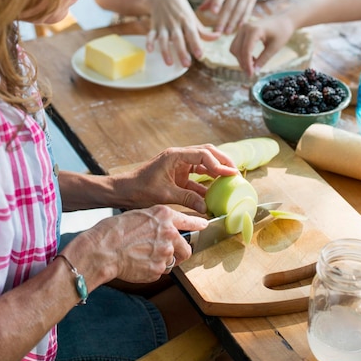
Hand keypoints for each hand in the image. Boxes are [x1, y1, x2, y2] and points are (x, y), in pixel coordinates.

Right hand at [87, 206, 207, 282]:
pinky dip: (152, 270)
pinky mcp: (158, 270)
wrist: (103, 249)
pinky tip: (138, 264)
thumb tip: (162, 228)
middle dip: (180, 252)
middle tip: (166, 253)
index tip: (205, 225)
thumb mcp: (138, 215)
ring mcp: (165, 253)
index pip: (189, 220)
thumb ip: (155, 221)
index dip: (198, 224)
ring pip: (172, 261)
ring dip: (162, 261)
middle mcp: (169, 233)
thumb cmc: (114, 230)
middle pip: (186, 248)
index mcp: (164, 215)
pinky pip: (160, 271)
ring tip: (143, 256)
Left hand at [114, 144, 238, 213]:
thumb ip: (187, 199)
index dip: (217, 163)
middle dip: (222, 161)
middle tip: (235, 172)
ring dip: (216, 170)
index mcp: (175, 156)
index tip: (228, 174)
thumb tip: (206, 208)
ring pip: (203, 163)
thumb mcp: (165, 195)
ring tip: (231, 178)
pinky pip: (196, 177)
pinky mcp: (178, 175)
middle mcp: (179, 157)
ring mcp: (179, 165)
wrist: (124, 190)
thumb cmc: (140, 189)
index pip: (202, 154)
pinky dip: (206, 184)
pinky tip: (215, 194)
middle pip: (206, 153)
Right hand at [145, 0, 219, 66]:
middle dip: (182, 52)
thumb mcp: (192, 17)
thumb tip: (218, 37)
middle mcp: (175, 23)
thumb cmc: (181, 9)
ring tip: (169, 63)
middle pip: (178, 39)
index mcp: (187, 21)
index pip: (192, 34)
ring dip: (165, 51)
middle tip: (186, 65)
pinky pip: (150, 35)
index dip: (196, 44)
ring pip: (163, 39)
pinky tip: (149, 50)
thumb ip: (203, 31)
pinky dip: (149, 42)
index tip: (200, 55)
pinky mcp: (154, 26)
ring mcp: (163, 25)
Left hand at [198, 0, 261, 33]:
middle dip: (224, 19)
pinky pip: (247, 11)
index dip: (217, 1)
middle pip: (230, 5)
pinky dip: (243, 20)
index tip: (213, 12)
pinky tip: (238, 28)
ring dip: (233, 22)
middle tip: (217, 30)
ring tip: (226, 33)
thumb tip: (200, 9)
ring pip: (239, 10)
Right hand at [230, 14, 295, 75]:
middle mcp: (245, 27)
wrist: (283, 20)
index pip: (246, 50)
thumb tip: (254, 71)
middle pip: (237, 50)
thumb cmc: (282, 32)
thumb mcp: (274, 48)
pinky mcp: (242, 31)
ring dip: (241, 59)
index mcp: (254, 30)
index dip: (247, 64)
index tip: (251, 75)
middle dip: (243, 63)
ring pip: (234, 48)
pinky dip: (241, 54)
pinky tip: (252, 59)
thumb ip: (263, 59)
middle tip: (251, 73)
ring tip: (253, 65)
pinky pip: (237, 45)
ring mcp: (242, 28)